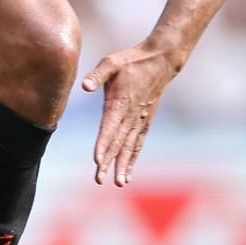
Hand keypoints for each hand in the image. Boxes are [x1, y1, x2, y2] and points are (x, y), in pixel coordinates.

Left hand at [81, 41, 181, 187]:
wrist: (160, 61)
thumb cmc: (131, 61)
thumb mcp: (111, 62)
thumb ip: (97, 76)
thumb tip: (85, 86)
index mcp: (119, 103)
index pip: (109, 128)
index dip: (102, 145)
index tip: (97, 161)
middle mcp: (130, 115)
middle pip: (117, 143)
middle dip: (108, 162)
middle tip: (99, 180)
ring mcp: (139, 120)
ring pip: (129, 147)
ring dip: (123, 165)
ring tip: (118, 183)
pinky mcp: (145, 121)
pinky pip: (138, 143)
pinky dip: (133, 158)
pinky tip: (128, 172)